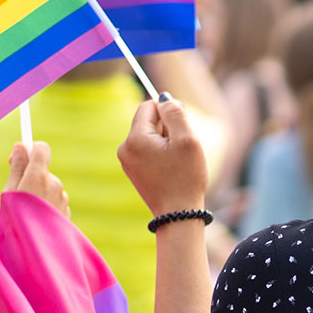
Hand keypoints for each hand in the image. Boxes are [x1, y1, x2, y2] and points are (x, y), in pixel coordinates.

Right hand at [4, 141, 69, 217]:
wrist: (36, 253)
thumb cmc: (16, 221)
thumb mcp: (10, 193)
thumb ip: (18, 168)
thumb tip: (21, 146)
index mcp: (39, 176)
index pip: (42, 149)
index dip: (30, 150)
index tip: (17, 159)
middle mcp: (55, 184)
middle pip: (43, 170)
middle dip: (30, 177)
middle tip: (15, 194)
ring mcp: (63, 198)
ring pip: (49, 187)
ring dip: (38, 194)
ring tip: (26, 213)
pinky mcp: (66, 211)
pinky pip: (54, 201)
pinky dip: (45, 206)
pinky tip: (36, 220)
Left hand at [118, 94, 209, 217]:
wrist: (178, 215)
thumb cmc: (185, 177)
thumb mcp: (187, 139)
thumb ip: (175, 112)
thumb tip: (164, 97)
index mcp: (135, 138)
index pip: (149, 106)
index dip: (169, 113)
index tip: (181, 131)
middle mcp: (125, 147)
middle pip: (148, 120)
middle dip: (167, 128)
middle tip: (180, 150)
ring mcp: (127, 160)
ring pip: (149, 135)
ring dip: (166, 141)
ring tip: (176, 161)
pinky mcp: (133, 170)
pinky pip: (147, 149)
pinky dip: (161, 153)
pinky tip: (170, 169)